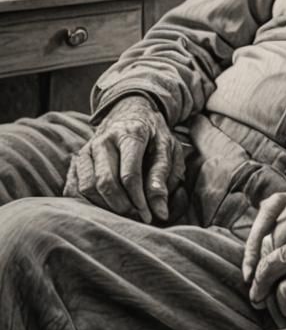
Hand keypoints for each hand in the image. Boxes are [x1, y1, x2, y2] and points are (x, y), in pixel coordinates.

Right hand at [63, 95, 183, 222]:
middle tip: (136, 217)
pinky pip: (72, 188)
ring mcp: (87, 149)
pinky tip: (104, 208)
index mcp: (131, 133)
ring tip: (123, 213)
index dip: (138, 199)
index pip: (129, 174)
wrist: (131, 112)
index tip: (148, 216)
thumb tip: (160, 213)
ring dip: (103, 207)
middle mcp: (104, 140)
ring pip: (86, 187)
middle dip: (121, 206)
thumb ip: (163, 178)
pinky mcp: (77, 160)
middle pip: (105, 182)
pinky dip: (85, 203)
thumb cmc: (154, 135)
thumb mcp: (168, 149)